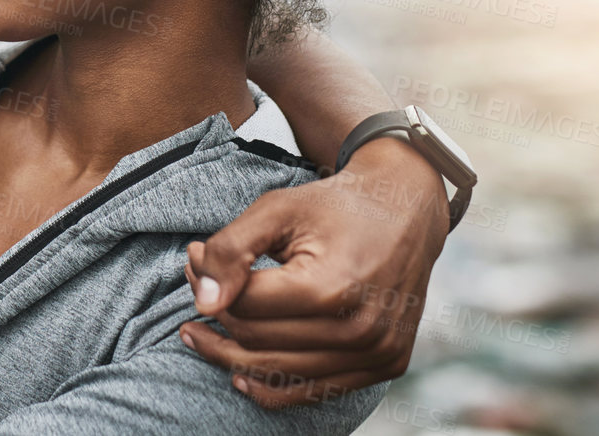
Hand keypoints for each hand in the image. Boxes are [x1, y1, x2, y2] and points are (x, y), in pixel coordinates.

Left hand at [178, 137, 449, 408]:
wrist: (405, 210)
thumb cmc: (336, 206)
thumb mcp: (278, 208)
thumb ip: (233, 249)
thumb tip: (204, 300)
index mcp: (335, 286)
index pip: (247, 304)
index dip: (209, 282)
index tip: (193, 257)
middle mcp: (361, 328)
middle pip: (259, 340)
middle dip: (216, 315)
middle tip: (197, 285)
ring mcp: (378, 352)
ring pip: (279, 373)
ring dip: (231, 355)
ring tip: (200, 332)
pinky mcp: (387, 364)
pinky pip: (316, 392)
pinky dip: (272, 388)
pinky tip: (238, 372)